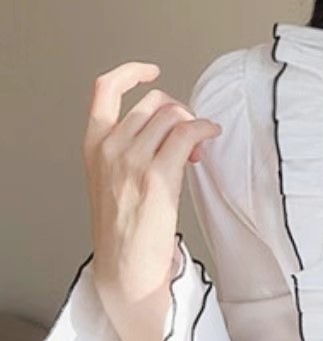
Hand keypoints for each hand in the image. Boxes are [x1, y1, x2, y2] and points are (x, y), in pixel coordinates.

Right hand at [83, 61, 220, 303]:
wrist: (126, 268)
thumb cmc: (126, 231)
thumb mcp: (116, 181)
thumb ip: (134, 151)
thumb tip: (173, 134)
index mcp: (94, 145)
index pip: (104, 90)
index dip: (131, 74)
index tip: (152, 73)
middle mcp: (110, 147)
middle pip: (153, 104)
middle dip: (178, 112)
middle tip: (191, 138)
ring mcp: (132, 160)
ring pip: (172, 116)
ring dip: (193, 125)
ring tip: (200, 149)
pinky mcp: (157, 177)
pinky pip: (187, 133)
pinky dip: (204, 129)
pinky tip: (211, 136)